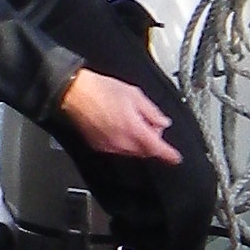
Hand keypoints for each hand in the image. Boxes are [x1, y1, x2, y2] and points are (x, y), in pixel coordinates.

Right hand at [58, 67, 184, 168]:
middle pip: (145, 151)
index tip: (175, 158)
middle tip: (151, 124)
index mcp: (133, 129)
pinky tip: (119, 124)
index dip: (169, 155)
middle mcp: (121, 142)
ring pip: (132, 151)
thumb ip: (151, 111)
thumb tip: (162, 122)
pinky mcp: (99, 146)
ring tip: (132, 120)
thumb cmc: (100, 90)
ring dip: (138, 141)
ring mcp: (109, 146)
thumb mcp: (134, 95)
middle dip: (152, 141)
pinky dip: (124, 141)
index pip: (157, 148)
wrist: (74, 93)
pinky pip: (118, 148)